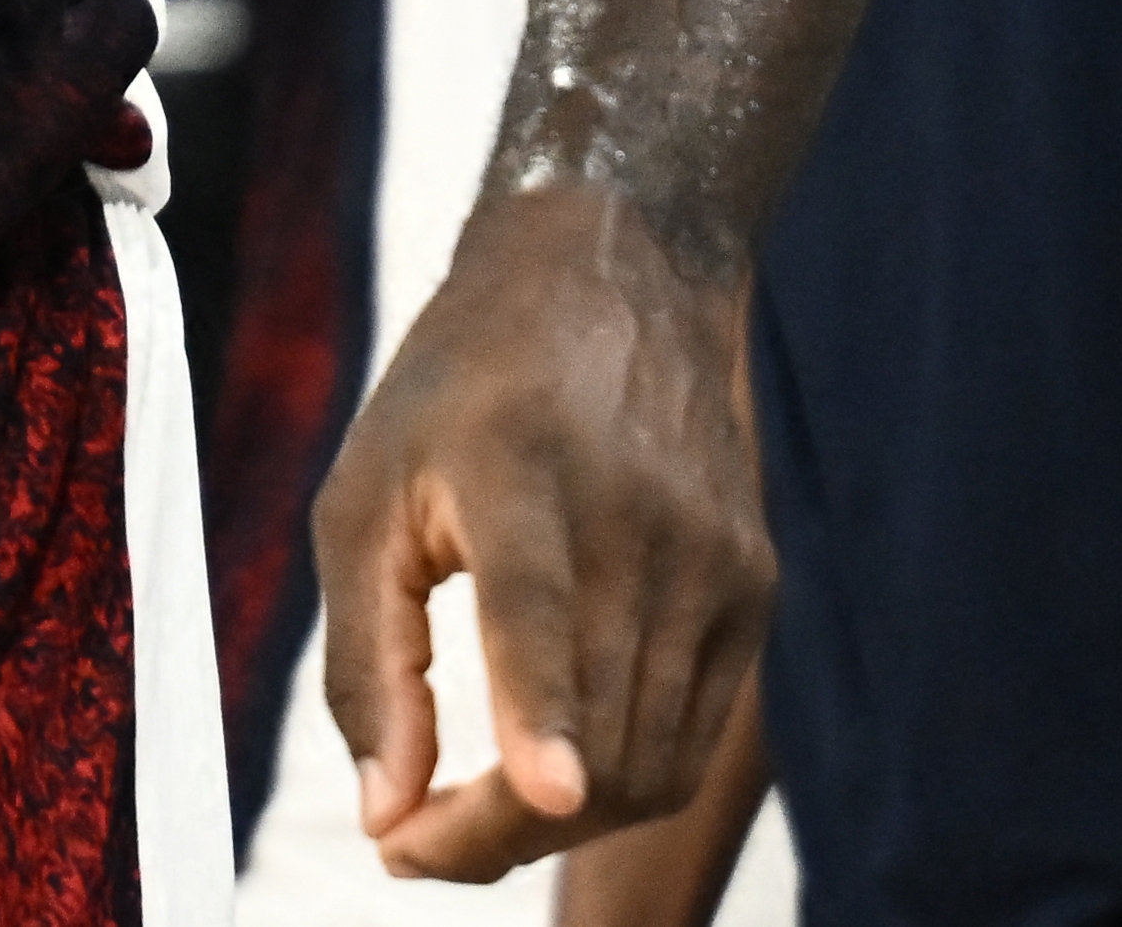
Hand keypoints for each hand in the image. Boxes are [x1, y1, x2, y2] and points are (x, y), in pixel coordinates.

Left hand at [316, 185, 768, 880]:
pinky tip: (553, 767)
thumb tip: (386, 812)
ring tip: (468, 814)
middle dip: (497, 830)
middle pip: (595, 727)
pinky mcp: (756, 586)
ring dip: (558, 820)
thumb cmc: (457, 393)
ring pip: (652, 760)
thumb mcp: (365, 494)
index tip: (547, 789)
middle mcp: (635, 511)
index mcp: (517, 463)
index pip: (539, 602)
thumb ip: (368, 659)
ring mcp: (713, 554)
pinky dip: (622, 780)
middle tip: (412, 843)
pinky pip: (694, 737)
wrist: (611, 278)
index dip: (541, 705)